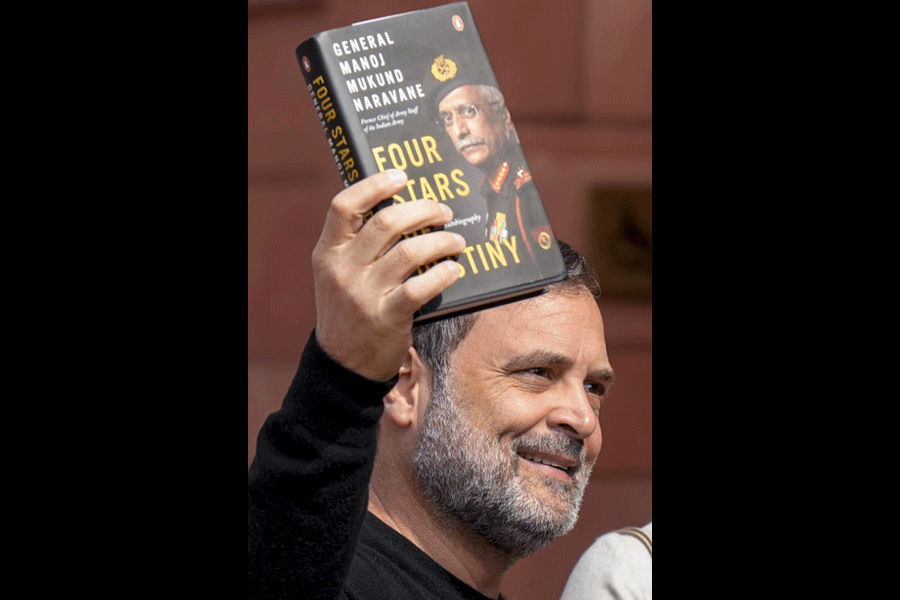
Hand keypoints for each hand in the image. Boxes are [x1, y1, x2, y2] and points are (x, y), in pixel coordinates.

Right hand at [312, 170, 465, 380]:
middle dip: (423, 210)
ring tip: (456, 241)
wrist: (342, 365)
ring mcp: (364, 294)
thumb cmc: (349, 310)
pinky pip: (421, 287)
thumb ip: (357, 245)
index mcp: (328, 252)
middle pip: (386, 223)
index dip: (374, 185)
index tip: (402, 178)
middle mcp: (343, 270)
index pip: (343, 206)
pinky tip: (454, 271)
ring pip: (409, 252)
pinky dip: (443, 275)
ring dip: (441, 241)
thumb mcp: (337, 274)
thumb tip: (402, 211)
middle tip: (443, 212)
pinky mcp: (387, 317)